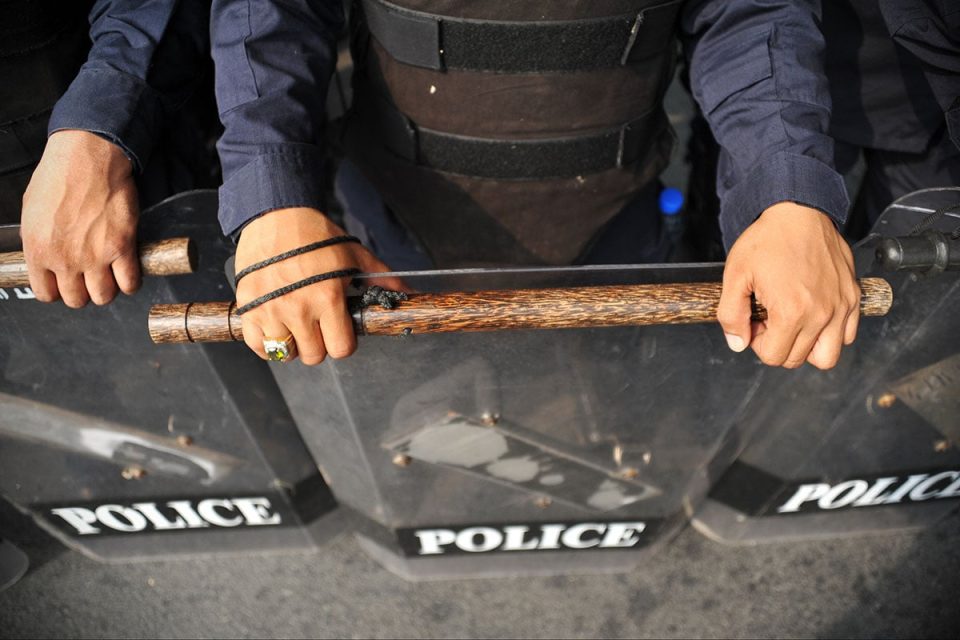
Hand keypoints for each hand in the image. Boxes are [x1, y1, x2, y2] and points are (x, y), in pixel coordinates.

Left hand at [20, 130, 138, 306]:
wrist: (88, 158)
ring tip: (110, 274)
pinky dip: (131, 282)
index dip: (58, 290)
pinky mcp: (122, 248)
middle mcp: (65, 259)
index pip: (46, 293)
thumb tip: (45, 257)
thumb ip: (37, 242)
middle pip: (76, 299)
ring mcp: (95, 257)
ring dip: (108, 288)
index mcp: (38, 250)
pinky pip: (130, 283)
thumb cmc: (60, 177)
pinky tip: (128, 271)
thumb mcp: (31, 213)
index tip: (66, 283)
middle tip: (90, 277)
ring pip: (104, 296)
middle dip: (84, 291)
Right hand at [235, 207, 401, 364]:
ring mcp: (270, 309)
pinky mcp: (249, 307)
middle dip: (320, 344)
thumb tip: (406, 293)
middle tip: (319, 327)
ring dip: (294, 344)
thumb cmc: (316, 236)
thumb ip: (382, 279)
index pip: (341, 348)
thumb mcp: (355, 256)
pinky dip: (267, 343)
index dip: (344, 343)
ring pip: (287, 353)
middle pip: (314, 355)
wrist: (276, 216)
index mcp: (328, 297)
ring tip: (297, 326)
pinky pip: (258, 345)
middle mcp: (298, 308)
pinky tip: (276, 328)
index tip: (340, 332)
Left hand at [718, 202, 860, 369]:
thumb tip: (737, 343)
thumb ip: (731, 315)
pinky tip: (812, 313)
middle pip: (797, 359)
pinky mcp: (853, 296)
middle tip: (770, 319)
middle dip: (778, 344)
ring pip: (827, 356)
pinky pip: (847, 334)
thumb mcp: (735, 275)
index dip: (757, 343)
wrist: (798, 211)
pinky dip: (830, 333)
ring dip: (806, 346)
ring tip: (792, 322)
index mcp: (792, 311)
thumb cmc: (768, 240)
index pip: (774, 356)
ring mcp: (841, 306)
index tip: (755, 322)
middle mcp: (822, 313)